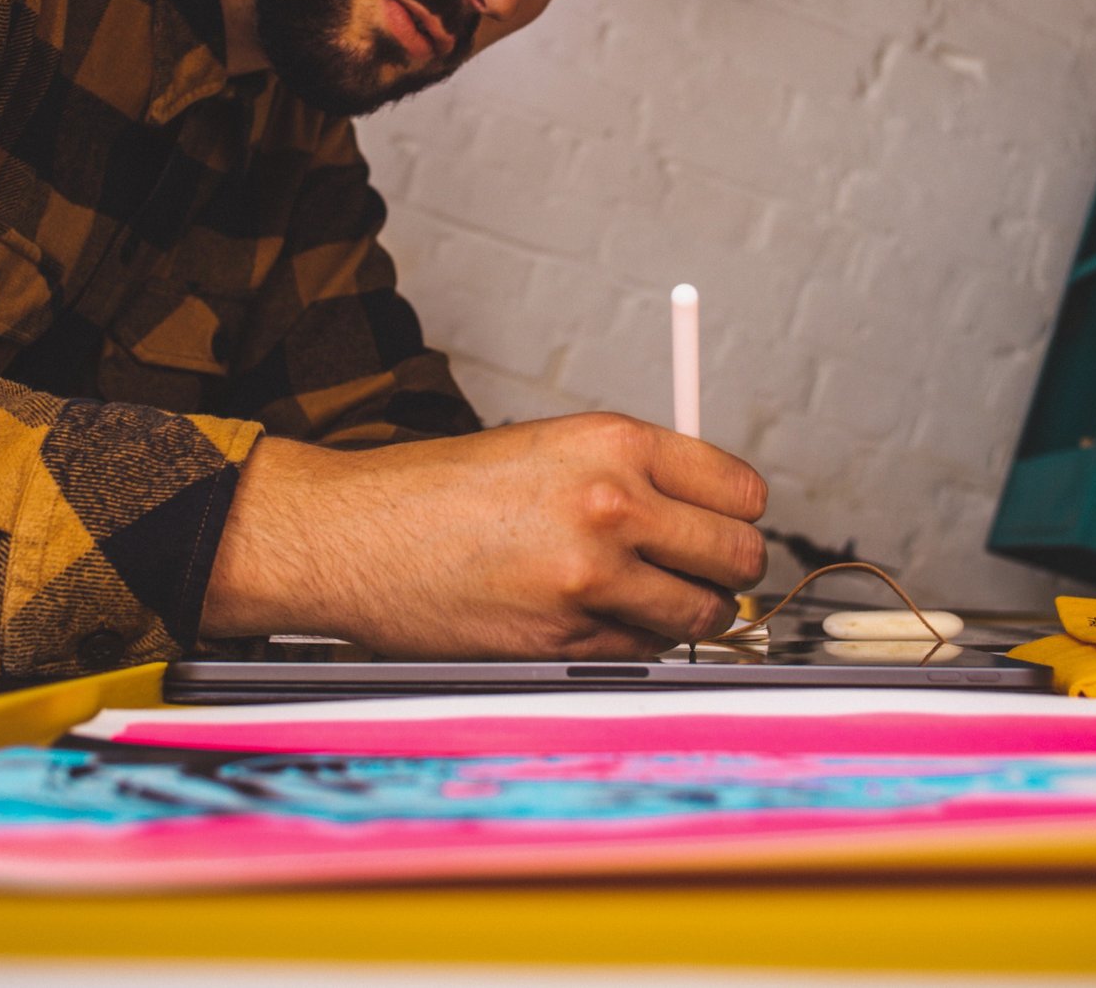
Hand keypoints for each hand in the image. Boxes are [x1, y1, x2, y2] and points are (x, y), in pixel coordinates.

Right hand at [199, 414, 767, 659]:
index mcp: (614, 443)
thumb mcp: (548, 446)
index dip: (737, 514)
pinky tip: (591, 621)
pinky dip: (633, 646)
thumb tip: (710, 513)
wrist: (354, 535)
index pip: (741, 491)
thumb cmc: (441, 490)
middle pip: (739, 556)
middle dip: (726, 571)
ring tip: (646, 600)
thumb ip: (632, 473)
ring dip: (687, 616)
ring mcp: (590, 580)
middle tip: (700, 572)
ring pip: (702, 616)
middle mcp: (612, 506)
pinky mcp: (564, 642)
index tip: (722, 526)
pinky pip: (643, 654)